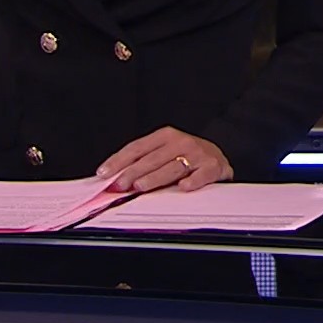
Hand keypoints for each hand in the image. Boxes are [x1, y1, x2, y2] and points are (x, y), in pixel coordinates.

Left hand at [97, 127, 231, 192]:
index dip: (119, 161)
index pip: (137, 148)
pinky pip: (201, 175)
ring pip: (173, 167)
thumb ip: (143, 162)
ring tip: (140, 186)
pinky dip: (192, 181)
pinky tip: (183, 187)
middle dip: (133, 172)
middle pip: (152, 159)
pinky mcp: (212, 166)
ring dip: (155, 177)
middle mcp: (181, 142)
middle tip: (119, 184)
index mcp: (165, 136)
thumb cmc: (186, 156)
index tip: (104, 173)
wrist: (218, 156)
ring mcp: (198, 154)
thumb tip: (113, 177)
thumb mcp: (165, 152)